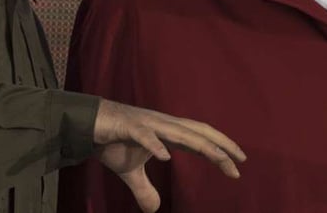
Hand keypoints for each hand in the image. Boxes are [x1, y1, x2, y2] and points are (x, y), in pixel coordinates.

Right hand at [92, 99, 245, 211]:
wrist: (86, 123)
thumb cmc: (111, 141)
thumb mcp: (131, 171)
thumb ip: (144, 188)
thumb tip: (154, 210)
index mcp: (166, 132)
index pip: (200, 139)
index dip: (219, 149)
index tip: (238, 165)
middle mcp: (162, 124)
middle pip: (198, 132)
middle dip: (220, 145)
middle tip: (240, 161)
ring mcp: (146, 123)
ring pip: (179, 132)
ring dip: (200, 144)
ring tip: (218, 158)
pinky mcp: (128, 126)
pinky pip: (144, 135)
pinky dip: (155, 145)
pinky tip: (166, 157)